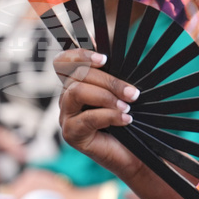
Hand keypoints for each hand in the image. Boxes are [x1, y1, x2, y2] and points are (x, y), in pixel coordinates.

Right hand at [54, 49, 139, 182]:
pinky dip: (109, 116)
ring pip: (77, 92)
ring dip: (106, 97)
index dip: (79, 55)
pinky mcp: (71, 134)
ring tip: (127, 107)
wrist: (135, 154)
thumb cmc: (128, 120)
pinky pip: (86, 118)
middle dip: (109, 81)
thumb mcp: (122, 92)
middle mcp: (67, 99)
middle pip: (76, 75)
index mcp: (76, 84)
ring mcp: (66, 117)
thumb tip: (112, 44)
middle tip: (133, 93)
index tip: (104, 59)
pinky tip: (126, 120)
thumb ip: (114, 72)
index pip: (63, 62)